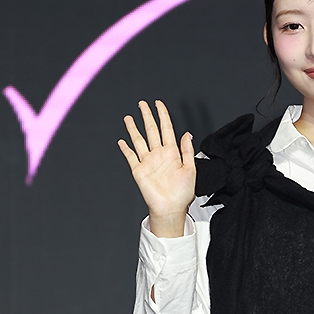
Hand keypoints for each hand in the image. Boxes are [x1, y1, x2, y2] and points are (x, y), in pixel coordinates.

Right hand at [118, 99, 195, 236]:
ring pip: (139, 140)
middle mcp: (159, 155)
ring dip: (134, 129)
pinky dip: (126, 149)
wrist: (171, 209)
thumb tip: (186, 134)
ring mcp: (148, 162)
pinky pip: (131, 157)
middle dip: (147, 116)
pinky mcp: (139, 171)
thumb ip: (187, 151)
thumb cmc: (183, 194)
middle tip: (142, 104)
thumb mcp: (191, 169)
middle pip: (151, 130)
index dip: (163, 115)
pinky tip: (122, 141)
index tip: (159, 104)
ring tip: (129, 118)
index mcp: (172, 153)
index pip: (166, 129)